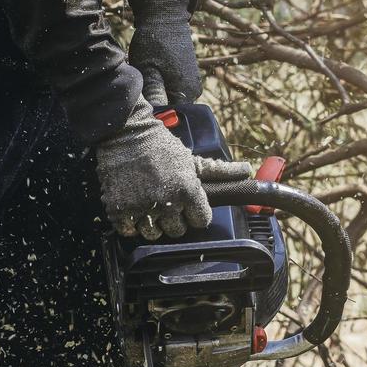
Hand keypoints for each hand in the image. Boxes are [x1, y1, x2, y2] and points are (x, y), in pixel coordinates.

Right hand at [96, 101, 250, 239]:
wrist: (125, 132)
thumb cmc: (161, 146)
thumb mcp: (192, 160)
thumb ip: (220, 172)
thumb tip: (247, 171)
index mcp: (188, 190)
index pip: (201, 221)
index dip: (196, 213)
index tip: (188, 205)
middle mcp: (167, 202)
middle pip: (178, 231)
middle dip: (174, 219)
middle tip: (167, 203)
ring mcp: (142, 207)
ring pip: (154, 233)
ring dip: (153, 223)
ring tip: (149, 205)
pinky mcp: (119, 209)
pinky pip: (129, 231)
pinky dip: (130, 223)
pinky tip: (133, 207)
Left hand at [127, 0, 200, 107]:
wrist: (166, 18)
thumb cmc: (154, 42)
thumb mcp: (147, 69)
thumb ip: (153, 94)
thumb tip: (155, 116)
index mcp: (186, 93)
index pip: (170, 119)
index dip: (153, 117)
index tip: (139, 110)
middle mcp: (194, 92)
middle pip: (172, 112)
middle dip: (156, 108)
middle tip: (138, 97)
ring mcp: (193, 85)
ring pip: (171, 101)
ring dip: (158, 97)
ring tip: (144, 85)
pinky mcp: (188, 78)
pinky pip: (173, 92)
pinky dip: (161, 89)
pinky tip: (151, 79)